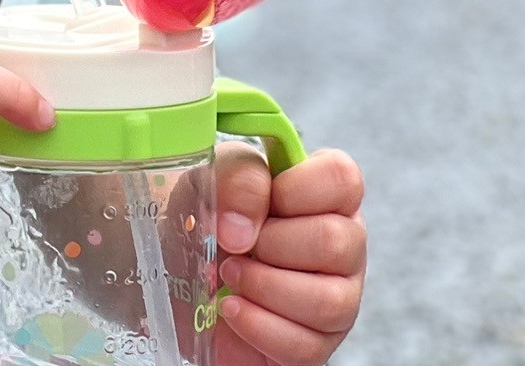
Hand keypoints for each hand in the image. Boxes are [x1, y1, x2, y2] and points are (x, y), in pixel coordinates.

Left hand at [213, 142, 365, 364]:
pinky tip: (231, 308)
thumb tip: (244, 228)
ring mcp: (340, 298)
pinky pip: (304, 345)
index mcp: (324, 194)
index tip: (263, 201)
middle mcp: (344, 244)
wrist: (180, 282)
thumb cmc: (206, 222)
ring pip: (329, 301)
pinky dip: (256, 325)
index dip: (296, 188)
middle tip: (236, 245)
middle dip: (271, 244)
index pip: (343, 178)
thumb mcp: (208, 182)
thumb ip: (236, 182)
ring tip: (230, 275)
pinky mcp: (319, 345)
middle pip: (336, 242)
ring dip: (263, 286)